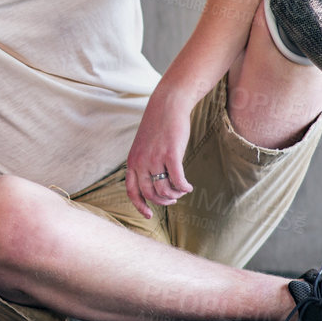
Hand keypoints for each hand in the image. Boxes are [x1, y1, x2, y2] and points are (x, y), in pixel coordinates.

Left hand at [124, 88, 196, 219]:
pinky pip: (178, 180)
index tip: (149, 215)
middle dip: (163, 201)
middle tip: (173, 199)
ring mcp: (155, 158)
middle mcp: (141, 161)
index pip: (132, 191)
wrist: (167, 105)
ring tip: (182, 190)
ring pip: (165, 189)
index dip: (140, 206)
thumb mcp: (143, 146)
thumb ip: (144, 164)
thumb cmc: (157, 127)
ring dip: (175, 194)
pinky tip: (189, 186)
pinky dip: (184, 187)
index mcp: (132, 161)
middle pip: (151, 193)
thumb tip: (154, 186)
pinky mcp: (171, 154)